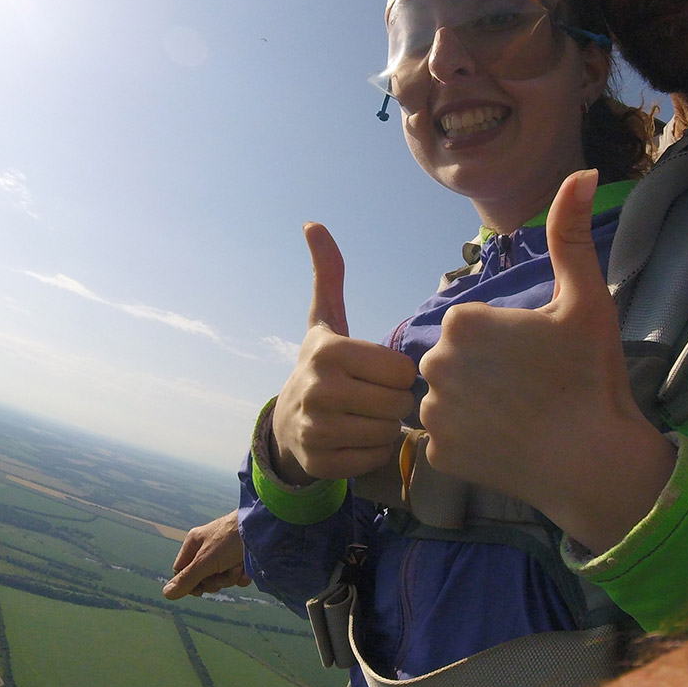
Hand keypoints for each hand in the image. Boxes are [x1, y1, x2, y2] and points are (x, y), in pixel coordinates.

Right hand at [162, 511, 247, 598]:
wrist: (263, 529)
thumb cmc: (230, 540)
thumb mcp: (206, 561)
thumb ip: (187, 579)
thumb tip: (166, 594)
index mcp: (194, 543)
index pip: (181, 571)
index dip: (189, 584)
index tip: (200, 589)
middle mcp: (208, 547)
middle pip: (203, 578)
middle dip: (214, 580)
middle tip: (221, 572)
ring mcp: (226, 553)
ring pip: (222, 579)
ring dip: (231, 577)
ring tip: (238, 563)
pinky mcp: (242, 558)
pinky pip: (238, 577)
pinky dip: (243, 574)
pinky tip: (248, 565)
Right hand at [270, 223, 416, 481]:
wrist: (286, 422)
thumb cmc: (321, 366)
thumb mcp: (325, 321)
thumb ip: (328, 274)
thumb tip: (313, 224)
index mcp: (329, 351)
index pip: (401, 370)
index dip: (397, 373)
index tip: (379, 372)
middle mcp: (319, 389)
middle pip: (398, 403)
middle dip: (395, 402)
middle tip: (377, 397)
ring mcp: (317, 429)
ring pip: (389, 432)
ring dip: (386, 427)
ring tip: (367, 416)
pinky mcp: (321, 462)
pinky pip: (375, 458)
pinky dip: (373, 452)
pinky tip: (357, 439)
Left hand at [418, 170, 674, 552]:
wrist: (595, 463)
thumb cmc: (591, 376)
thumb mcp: (586, 299)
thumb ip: (570, 234)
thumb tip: (580, 172)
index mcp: (462, 323)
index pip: (473, 324)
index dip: (506, 339)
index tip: (536, 357)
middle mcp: (433, 364)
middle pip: (456, 358)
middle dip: (486, 369)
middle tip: (532, 388)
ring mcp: (431, 413)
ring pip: (449, 396)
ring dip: (475, 403)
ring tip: (519, 416)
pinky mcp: (436, 454)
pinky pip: (446, 436)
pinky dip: (470, 439)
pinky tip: (505, 442)